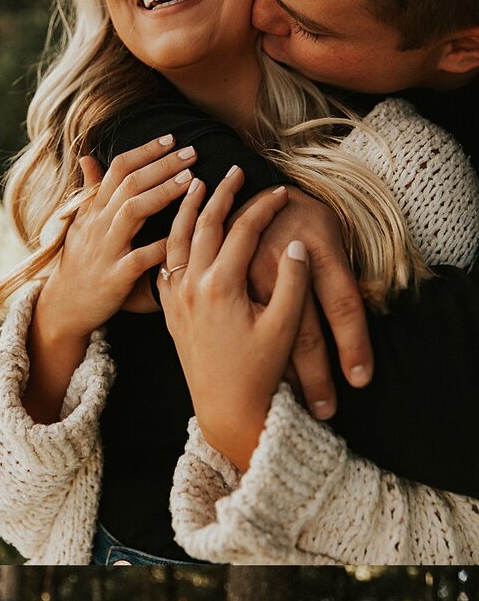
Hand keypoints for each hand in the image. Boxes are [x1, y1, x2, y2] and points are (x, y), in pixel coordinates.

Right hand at [39, 137, 199, 349]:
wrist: (62, 306)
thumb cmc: (79, 262)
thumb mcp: (79, 223)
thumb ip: (90, 191)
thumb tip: (88, 157)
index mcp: (94, 209)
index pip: (117, 169)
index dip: (144, 151)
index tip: (171, 138)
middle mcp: (98, 224)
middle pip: (130, 184)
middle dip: (161, 165)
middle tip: (191, 152)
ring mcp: (105, 249)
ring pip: (132, 212)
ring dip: (162, 193)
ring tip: (189, 180)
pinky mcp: (114, 277)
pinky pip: (138, 258)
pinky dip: (159, 246)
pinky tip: (181, 236)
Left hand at [156, 169, 310, 471]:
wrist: (226, 410)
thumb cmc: (260, 372)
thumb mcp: (284, 329)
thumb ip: (291, 284)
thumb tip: (295, 246)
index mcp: (221, 286)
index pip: (242, 231)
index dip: (263, 207)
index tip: (279, 190)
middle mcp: (192, 286)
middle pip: (204, 226)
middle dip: (221, 194)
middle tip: (234, 170)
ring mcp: (177, 298)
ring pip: (177, 241)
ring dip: (188, 210)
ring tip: (196, 184)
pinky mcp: (171, 311)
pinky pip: (166, 264)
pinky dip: (171, 240)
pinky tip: (178, 232)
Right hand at [248, 191, 372, 415]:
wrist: (260, 190)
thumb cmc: (310, 219)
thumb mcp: (337, 237)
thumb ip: (350, 275)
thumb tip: (374, 311)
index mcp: (320, 245)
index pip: (343, 303)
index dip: (354, 344)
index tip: (361, 379)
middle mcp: (284, 257)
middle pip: (305, 328)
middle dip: (317, 375)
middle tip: (326, 410)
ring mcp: (249, 269)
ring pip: (269, 330)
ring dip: (285, 372)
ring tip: (297, 407)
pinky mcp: (227, 276)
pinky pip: (244, 320)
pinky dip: (257, 351)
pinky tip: (265, 377)